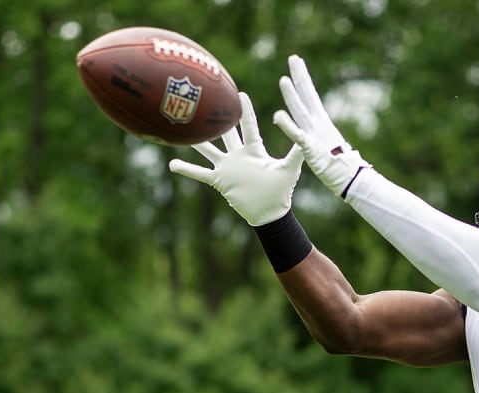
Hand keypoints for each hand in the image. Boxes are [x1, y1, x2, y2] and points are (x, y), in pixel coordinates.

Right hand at [169, 92, 304, 226]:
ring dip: (195, 139)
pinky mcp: (220, 181)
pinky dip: (186, 169)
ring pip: (208, 149)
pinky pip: (200, 173)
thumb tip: (307, 136)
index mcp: (254, 150)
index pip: (248, 126)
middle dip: (216, 118)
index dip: (244, 111)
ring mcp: (228, 167)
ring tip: (182, 126)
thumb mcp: (290, 168)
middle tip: (206, 101)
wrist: (270, 213)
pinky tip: (172, 163)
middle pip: (225, 132)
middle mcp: (239, 155)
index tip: (239, 93)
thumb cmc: (281, 190)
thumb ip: (297, 151)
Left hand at [273, 55, 368, 198]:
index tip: (297, 63)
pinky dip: (288, 126)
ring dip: (293, 97)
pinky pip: (297, 135)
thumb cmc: (335, 164)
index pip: (309, 95)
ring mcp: (315, 134)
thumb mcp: (320, 145)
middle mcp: (318, 124)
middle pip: (307, 96)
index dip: (302, 79)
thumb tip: (306, 130)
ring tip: (283, 80)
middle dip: (300, 77)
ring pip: (301, 111)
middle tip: (293, 58)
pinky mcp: (311, 148)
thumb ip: (309, 135)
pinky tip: (278, 116)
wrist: (348, 178)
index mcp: (320, 121)